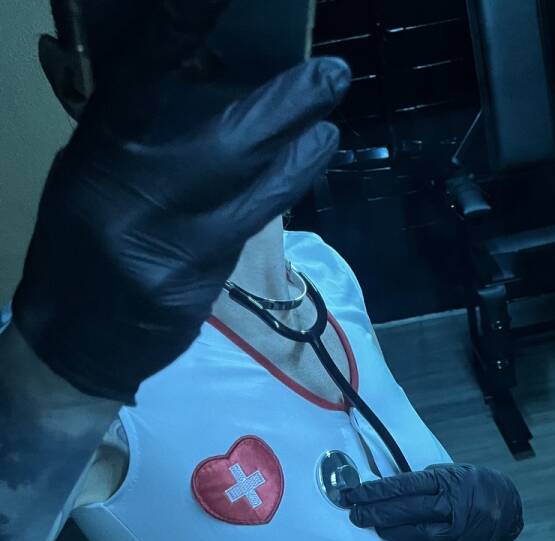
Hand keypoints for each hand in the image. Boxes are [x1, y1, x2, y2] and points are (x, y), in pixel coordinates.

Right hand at [12, 3, 350, 401]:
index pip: (138, 82)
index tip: (219, 2)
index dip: (178, 34)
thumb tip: (193, 72)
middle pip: (223, 143)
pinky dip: (275, 201)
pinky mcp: (195, 289)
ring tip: (331, 128)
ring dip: (301, 159)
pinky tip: (298, 173)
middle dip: (284, 106)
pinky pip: (245, 235)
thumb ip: (133, 133)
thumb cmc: (82, 246)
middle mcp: (130, 201)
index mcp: (96, 159)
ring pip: (253, 197)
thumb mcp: (89, 178)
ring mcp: (167, 251)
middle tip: (330, 75)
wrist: (72, 341)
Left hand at [342, 463, 523, 540]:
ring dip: (389, 530)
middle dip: (376, 512)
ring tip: (371, 525)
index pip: (407, 485)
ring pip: (415, 533)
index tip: (356, 493)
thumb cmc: (473, 486)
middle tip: (355, 513)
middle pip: (407, 510)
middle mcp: (455, 506)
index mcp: (450, 482)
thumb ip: (424, 482)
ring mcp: (458, 531)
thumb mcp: (452, 473)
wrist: (508, 507)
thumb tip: (386, 490)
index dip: (378, 491)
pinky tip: (393, 539)